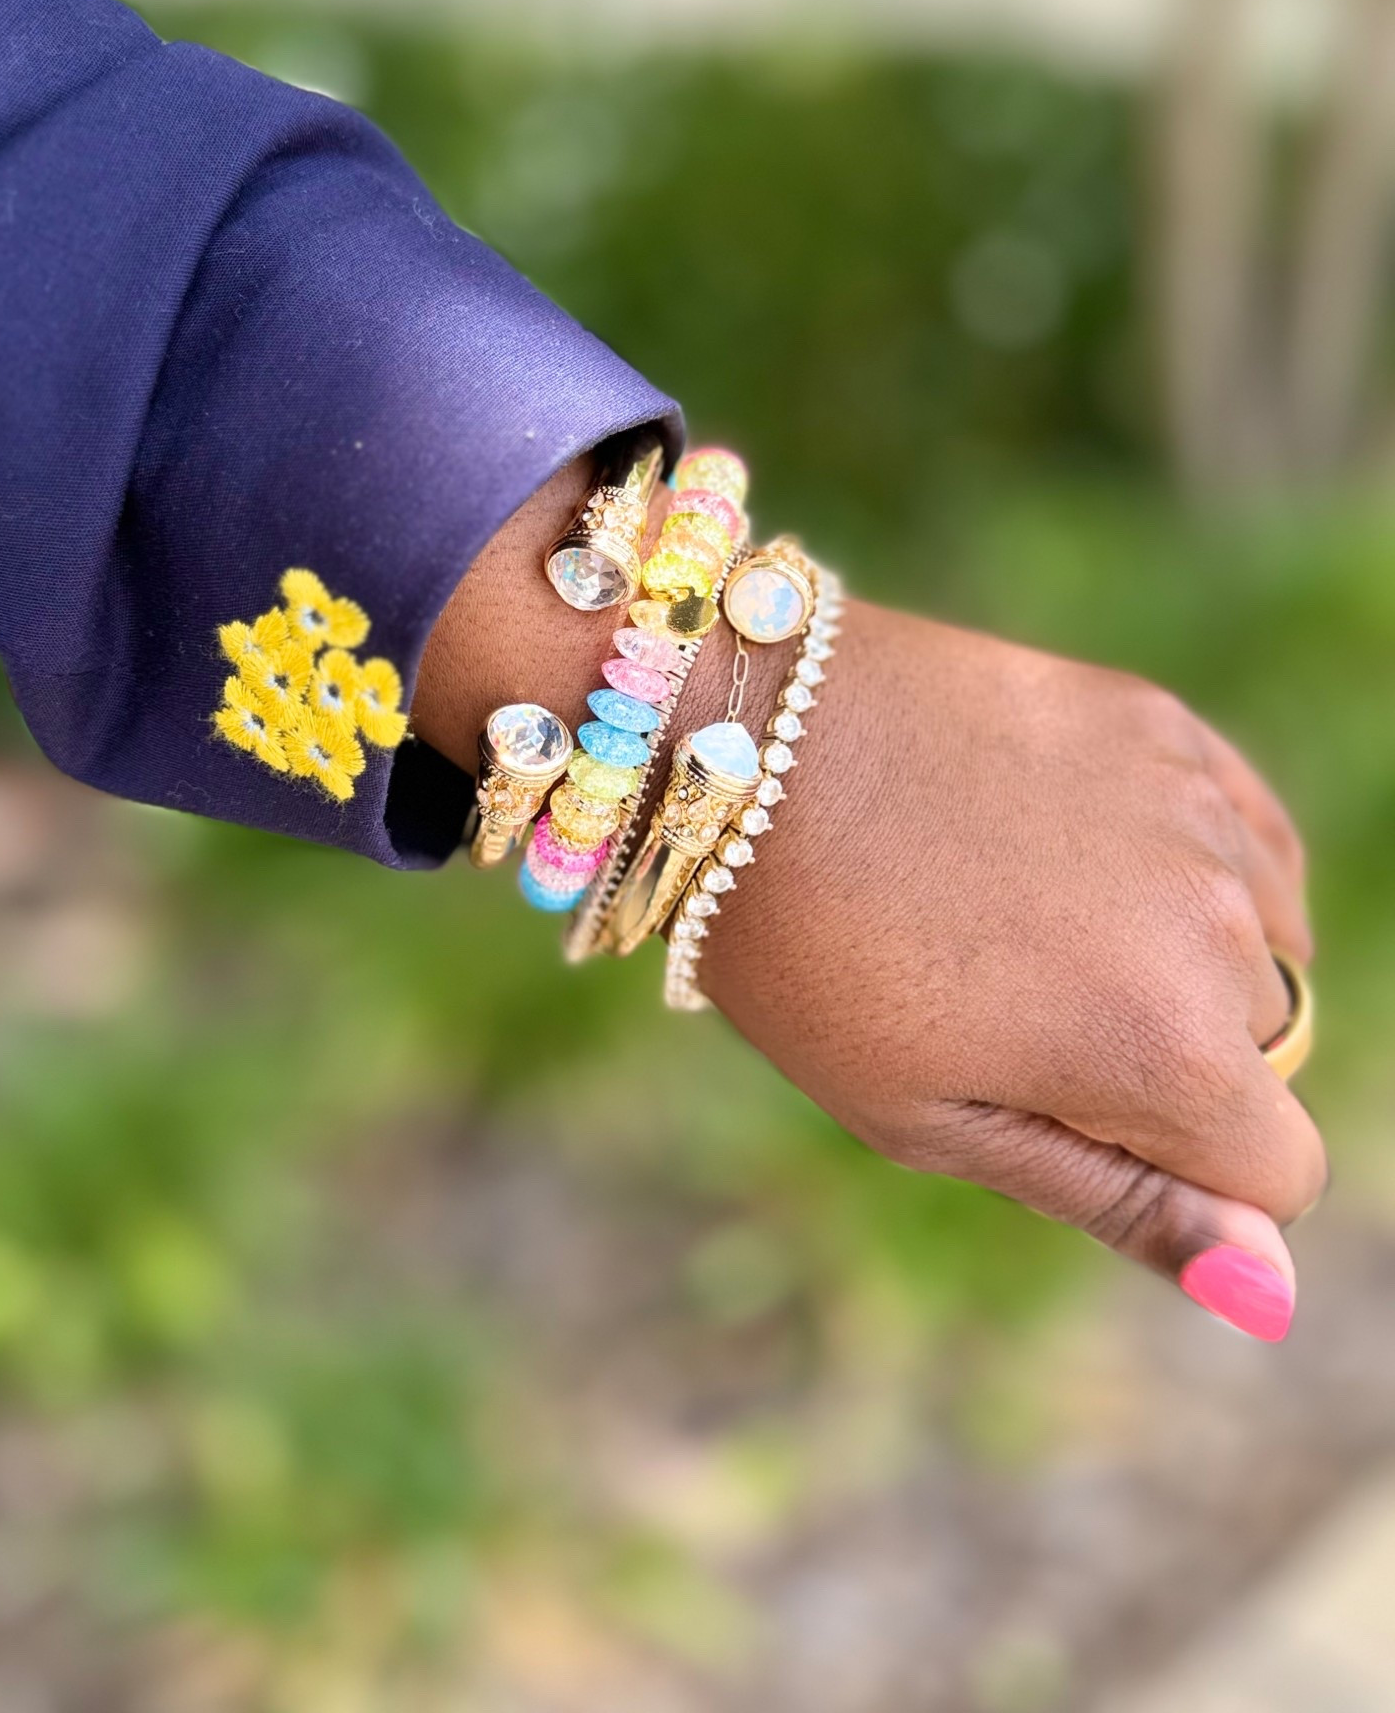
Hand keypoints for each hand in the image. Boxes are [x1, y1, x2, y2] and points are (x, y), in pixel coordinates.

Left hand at [700, 602, 1323, 1339]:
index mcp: (1165, 1052)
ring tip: (1024, 920)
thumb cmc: (809, 954)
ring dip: (1179, 954)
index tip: (1060, 1115)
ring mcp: (1196, 813)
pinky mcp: (1164, 726)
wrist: (741, 745)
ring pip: (1256, 941)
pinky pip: (1246, 834)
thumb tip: (1268, 1293)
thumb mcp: (930, 1118)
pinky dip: (1195, 865)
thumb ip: (1117, 1202)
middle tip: (1004, 1001)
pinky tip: (1080, 855)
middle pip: (1259, 1053)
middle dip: (1164, 1057)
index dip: (1179, 1175)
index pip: (1277, 1173)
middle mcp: (1216, 927)